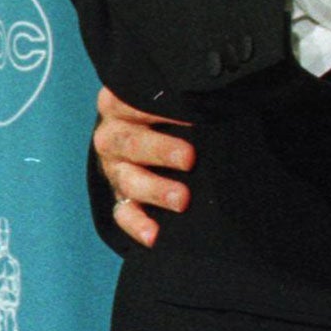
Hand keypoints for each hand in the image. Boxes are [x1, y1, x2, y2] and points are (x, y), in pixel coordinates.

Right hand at [95, 86, 193, 248]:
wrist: (142, 130)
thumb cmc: (166, 108)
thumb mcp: (167, 97)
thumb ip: (182, 96)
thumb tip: (219, 96)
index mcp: (119, 103)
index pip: (134, 103)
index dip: (161, 110)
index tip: (191, 117)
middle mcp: (112, 135)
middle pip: (130, 143)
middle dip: (160, 151)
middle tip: (189, 159)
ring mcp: (113, 168)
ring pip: (128, 180)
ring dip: (155, 190)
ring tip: (182, 199)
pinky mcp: (119, 196)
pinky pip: (123, 213)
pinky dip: (138, 225)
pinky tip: (155, 235)